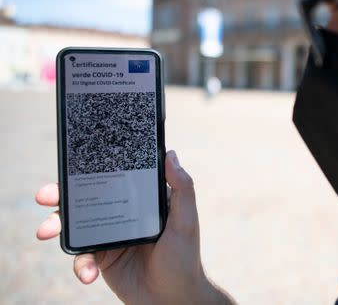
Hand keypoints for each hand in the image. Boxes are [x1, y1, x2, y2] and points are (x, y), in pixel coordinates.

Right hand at [36, 151, 233, 304]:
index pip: (113, 178)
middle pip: (86, 198)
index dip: (91, 171)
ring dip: (56, 226)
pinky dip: (79, 265)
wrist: (173, 299)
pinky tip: (88, 275)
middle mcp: (122, 213)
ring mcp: (110, 235)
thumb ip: (182, 188)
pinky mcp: (102, 259)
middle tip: (44, 195)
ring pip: (76, 225)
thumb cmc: (185, 256)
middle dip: (60, 195)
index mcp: (140, 199)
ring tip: (45, 232)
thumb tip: (170, 153)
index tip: (70, 166)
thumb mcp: (186, 220)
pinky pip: (81, 257)